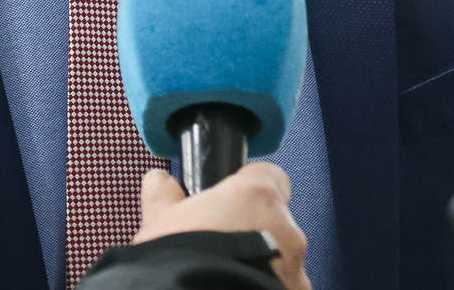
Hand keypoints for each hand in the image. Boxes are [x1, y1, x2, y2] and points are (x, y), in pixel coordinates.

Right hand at [135, 164, 311, 289]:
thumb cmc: (179, 265)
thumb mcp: (159, 224)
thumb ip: (166, 195)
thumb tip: (159, 182)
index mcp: (257, 197)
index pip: (268, 175)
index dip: (247, 188)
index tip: (229, 202)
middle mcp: (286, 229)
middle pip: (275, 220)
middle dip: (253, 232)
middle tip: (220, 246)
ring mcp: (294, 268)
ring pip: (282, 257)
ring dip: (262, 262)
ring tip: (225, 274)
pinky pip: (284, 285)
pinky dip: (265, 285)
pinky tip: (235, 288)